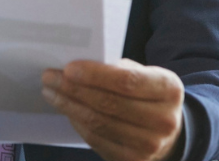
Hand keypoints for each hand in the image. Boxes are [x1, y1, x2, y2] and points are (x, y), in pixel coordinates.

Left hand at [41, 59, 184, 160]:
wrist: (167, 131)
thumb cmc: (147, 94)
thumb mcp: (144, 74)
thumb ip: (117, 69)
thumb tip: (76, 67)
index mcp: (168, 89)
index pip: (127, 81)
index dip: (95, 75)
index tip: (68, 68)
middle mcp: (164, 120)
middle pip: (109, 103)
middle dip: (73, 89)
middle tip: (50, 77)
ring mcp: (150, 145)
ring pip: (98, 123)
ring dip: (68, 106)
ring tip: (51, 92)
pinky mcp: (133, 160)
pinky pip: (96, 139)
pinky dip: (77, 122)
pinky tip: (66, 109)